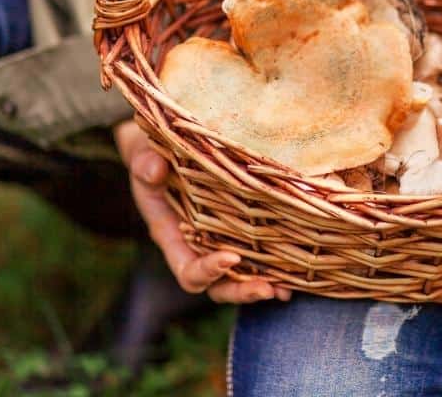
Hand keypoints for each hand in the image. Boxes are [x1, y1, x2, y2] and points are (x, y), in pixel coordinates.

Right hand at [113, 119, 291, 303]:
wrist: (164, 149)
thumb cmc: (153, 155)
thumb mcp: (143, 157)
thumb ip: (145, 164)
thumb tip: (155, 170)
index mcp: (171, 238)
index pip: (188, 271)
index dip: (208, 271)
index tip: (232, 257)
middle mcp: (195, 248)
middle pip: (217, 287)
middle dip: (241, 291)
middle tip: (268, 289)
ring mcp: (217, 242)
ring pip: (238, 278)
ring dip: (261, 286)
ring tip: (286, 289)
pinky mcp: (237, 231)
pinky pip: (255, 257)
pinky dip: (274, 267)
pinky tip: (297, 270)